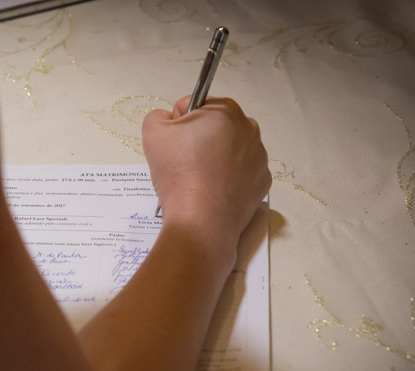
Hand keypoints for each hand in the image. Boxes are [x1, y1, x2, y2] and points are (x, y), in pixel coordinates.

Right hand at [142, 95, 270, 243]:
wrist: (201, 221)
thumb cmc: (179, 173)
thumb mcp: (153, 132)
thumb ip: (158, 115)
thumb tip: (170, 121)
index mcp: (225, 110)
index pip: (194, 105)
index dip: (178, 123)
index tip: (173, 143)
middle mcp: (249, 129)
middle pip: (215, 127)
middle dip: (199, 139)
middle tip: (182, 163)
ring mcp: (259, 158)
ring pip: (229, 151)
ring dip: (214, 159)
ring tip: (196, 180)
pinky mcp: (262, 183)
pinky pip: (240, 174)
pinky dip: (227, 180)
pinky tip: (212, 192)